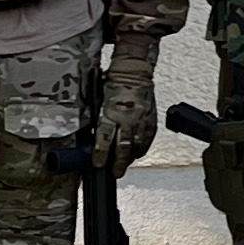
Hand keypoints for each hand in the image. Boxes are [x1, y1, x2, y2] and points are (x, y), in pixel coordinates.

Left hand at [91, 55, 160, 171]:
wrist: (133, 72)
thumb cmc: (113, 84)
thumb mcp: (99, 101)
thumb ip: (99, 120)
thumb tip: (92, 140)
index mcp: (110, 111)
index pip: (104, 138)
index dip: (101, 154)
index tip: (99, 164)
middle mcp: (126, 117)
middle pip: (123, 146)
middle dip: (118, 162)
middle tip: (115, 172)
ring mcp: (140, 119)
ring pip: (136, 145)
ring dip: (130, 158)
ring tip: (125, 166)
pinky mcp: (150, 118)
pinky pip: (148, 138)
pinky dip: (142, 147)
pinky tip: (138, 153)